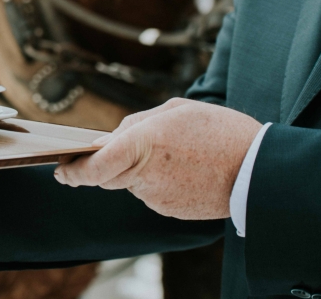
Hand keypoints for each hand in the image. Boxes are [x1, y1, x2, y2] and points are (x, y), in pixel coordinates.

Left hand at [54, 98, 261, 219]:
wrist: (259, 169)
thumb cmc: (219, 131)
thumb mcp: (175, 110)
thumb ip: (136, 123)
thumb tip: (111, 137)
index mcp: (142, 143)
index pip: (94, 166)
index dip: (73, 171)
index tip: (61, 170)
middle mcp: (145, 174)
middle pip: (106, 176)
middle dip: (101, 167)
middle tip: (99, 156)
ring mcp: (157, 196)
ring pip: (130, 183)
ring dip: (136, 171)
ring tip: (169, 154)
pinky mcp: (171, 210)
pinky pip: (152, 194)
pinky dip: (157, 183)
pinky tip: (181, 170)